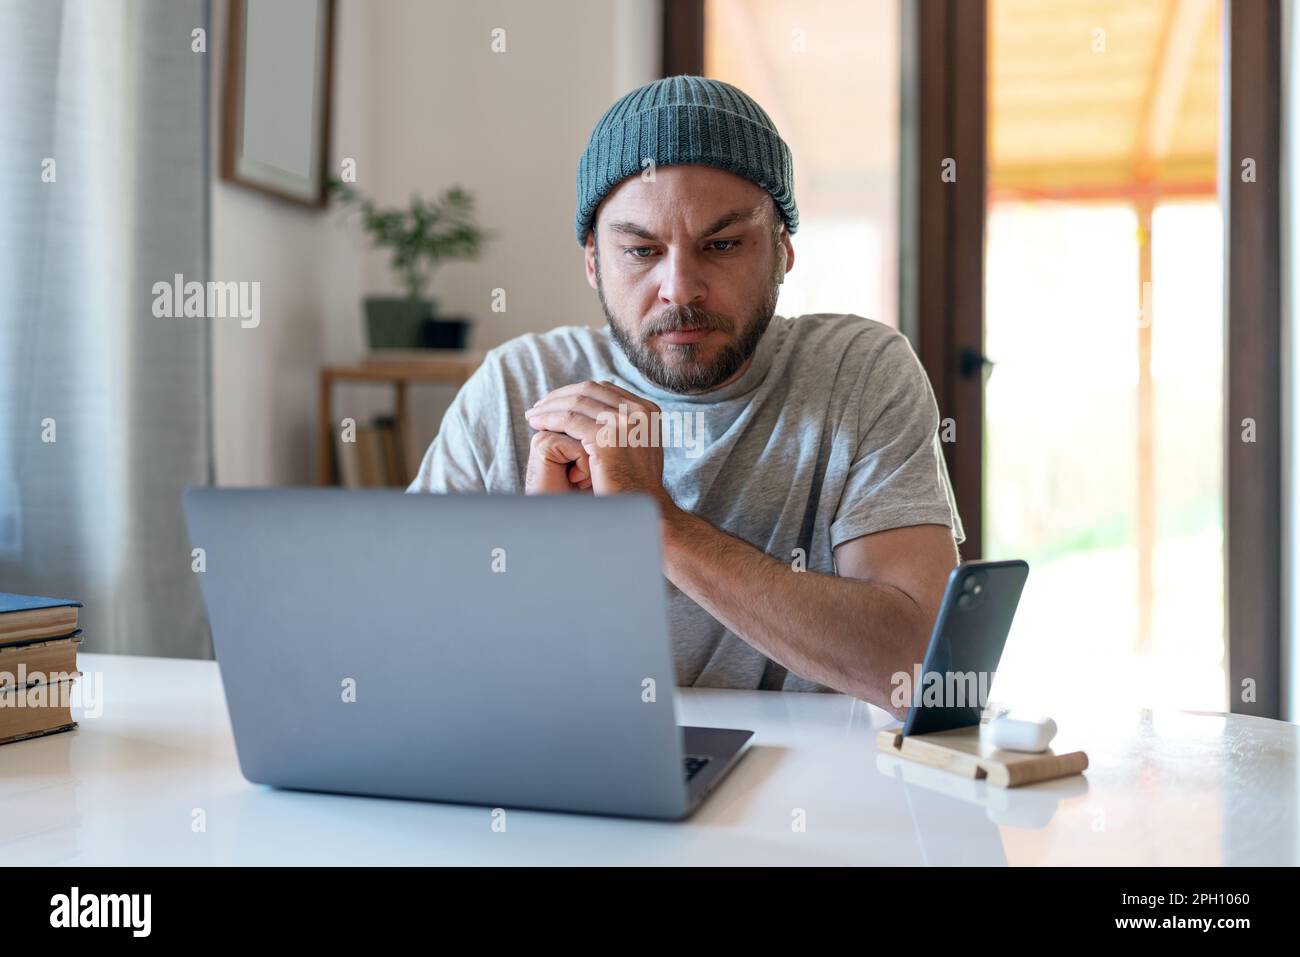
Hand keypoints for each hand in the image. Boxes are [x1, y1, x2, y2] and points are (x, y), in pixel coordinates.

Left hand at [524, 380, 671, 508]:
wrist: (643, 510)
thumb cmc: (636, 486)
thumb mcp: (639, 447)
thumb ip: (627, 428)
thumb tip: (607, 412)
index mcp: (647, 410)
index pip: (603, 389)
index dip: (576, 392)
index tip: (556, 402)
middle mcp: (638, 411)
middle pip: (589, 390)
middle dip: (560, 396)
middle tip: (539, 407)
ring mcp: (622, 422)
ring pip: (576, 403)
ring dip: (549, 408)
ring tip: (532, 416)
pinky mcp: (605, 437)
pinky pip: (568, 420)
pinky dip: (549, 419)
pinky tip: (537, 425)